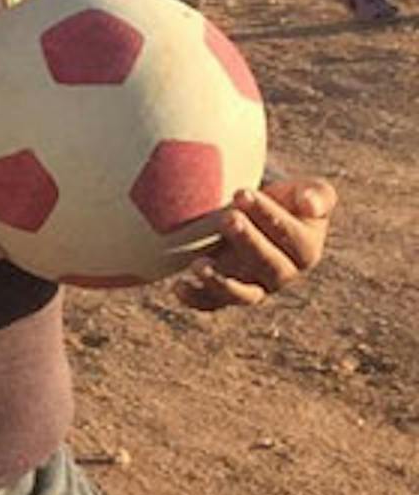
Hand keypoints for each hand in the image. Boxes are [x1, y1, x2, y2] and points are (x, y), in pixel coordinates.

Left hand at [172, 176, 334, 313]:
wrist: (256, 215)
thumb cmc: (286, 201)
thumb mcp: (307, 191)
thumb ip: (317, 195)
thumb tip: (311, 205)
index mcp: (306, 251)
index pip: (292, 237)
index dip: (269, 216)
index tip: (243, 193)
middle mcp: (282, 274)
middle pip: (269, 266)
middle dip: (248, 242)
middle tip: (228, 218)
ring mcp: (254, 287)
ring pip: (243, 294)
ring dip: (221, 282)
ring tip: (198, 264)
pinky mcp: (225, 293)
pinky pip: (211, 303)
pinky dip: (195, 298)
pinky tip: (178, 286)